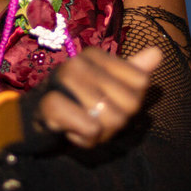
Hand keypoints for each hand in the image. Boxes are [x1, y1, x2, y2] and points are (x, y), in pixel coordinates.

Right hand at [36, 46, 162, 148]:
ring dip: (99, 134)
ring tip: (80, 125)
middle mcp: (80, 61)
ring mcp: (62, 79)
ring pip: (111, 117)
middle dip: (115, 123)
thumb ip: (132, 73)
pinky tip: (71, 132)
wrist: (32, 119)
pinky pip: (89, 126)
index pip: (141, 82)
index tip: (108, 103)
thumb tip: (158, 52)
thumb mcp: (106, 88)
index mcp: (96, 55)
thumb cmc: (73, 103)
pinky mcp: (49, 103)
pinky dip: (85, 138)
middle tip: (92, 119)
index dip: (130, 102)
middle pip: (129, 103)